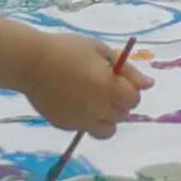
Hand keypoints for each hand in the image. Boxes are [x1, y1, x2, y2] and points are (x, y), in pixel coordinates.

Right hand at [26, 34, 146, 138]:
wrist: (32, 63)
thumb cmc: (68, 50)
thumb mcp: (100, 51)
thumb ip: (127, 70)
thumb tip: (148, 85)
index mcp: (110, 87)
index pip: (134, 100)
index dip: (128, 90)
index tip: (116, 81)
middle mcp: (98, 108)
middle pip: (122, 115)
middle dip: (118, 103)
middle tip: (102, 88)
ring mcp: (82, 120)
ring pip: (107, 130)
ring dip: (106, 118)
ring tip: (92, 102)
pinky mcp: (66, 126)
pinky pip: (85, 129)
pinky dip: (86, 121)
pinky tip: (75, 104)